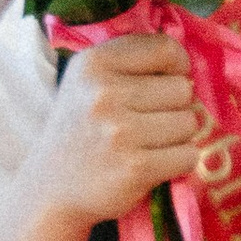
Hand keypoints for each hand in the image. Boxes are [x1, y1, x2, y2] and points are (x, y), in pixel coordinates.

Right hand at [0, 33, 206, 240]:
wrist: (51, 191)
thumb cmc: (80, 131)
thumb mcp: (88, 83)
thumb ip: (131, 63)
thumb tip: (187, 64)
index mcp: (94, 63)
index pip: (165, 49)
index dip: (178, 67)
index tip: (168, 82)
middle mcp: (104, 93)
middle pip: (183, 88)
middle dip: (175, 107)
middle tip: (150, 122)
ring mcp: (120, 131)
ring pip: (190, 122)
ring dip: (178, 136)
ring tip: (150, 144)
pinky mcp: (135, 167)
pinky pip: (188, 155)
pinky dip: (179, 161)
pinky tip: (154, 163)